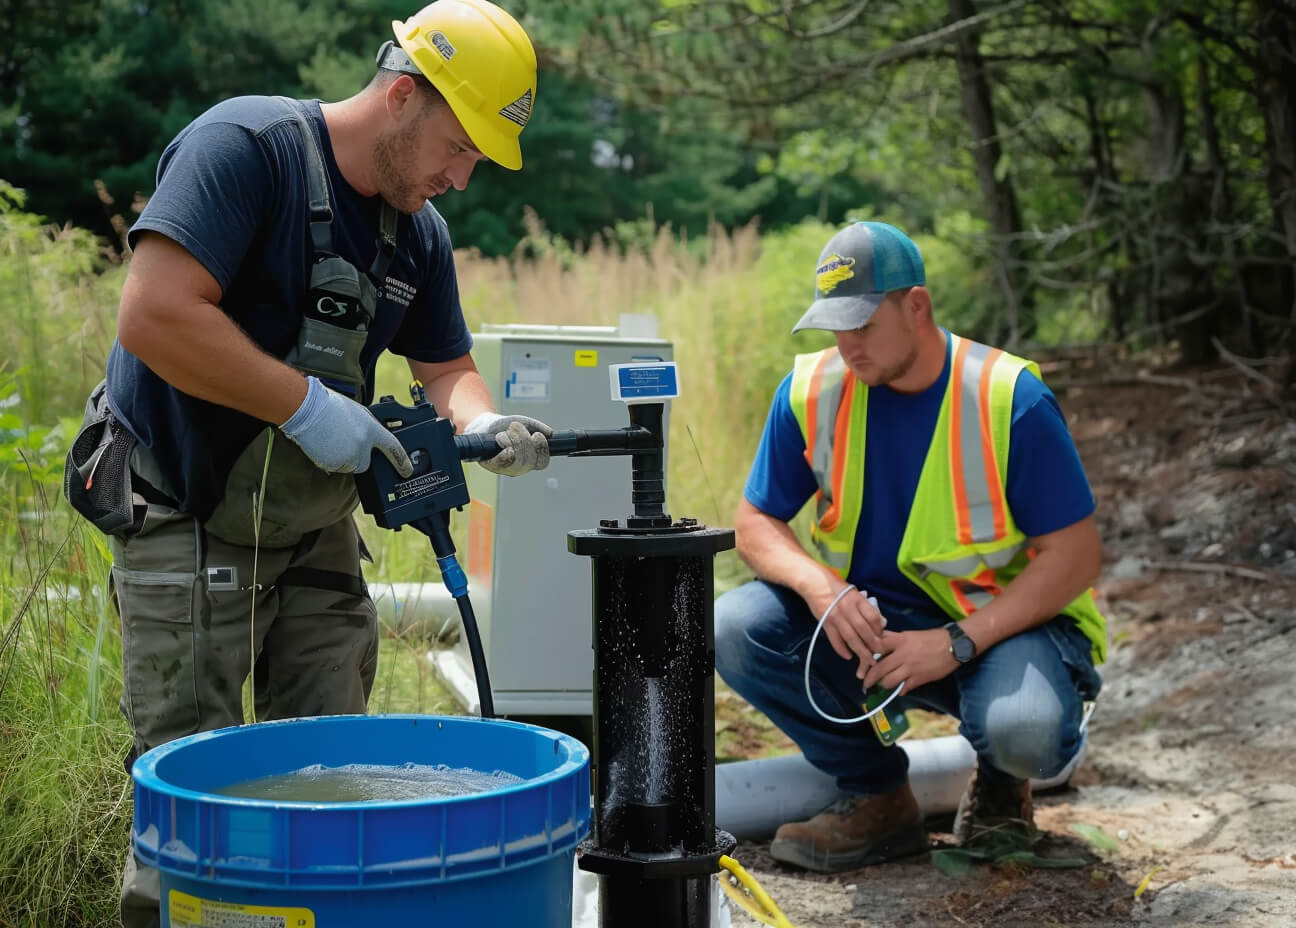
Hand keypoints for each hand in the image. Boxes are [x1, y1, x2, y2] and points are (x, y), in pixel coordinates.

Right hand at [280, 376, 412, 475]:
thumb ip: (368, 428)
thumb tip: (370, 440)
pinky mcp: (333, 464)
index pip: (392, 447)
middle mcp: (362, 445)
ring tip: (332, 439)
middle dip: (358, 456)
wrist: (307, 410)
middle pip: (365, 462)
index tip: (406, 470)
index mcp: (372, 429)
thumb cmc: (330, 406)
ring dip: (343, 458)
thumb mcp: (358, 412)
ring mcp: (348, 456)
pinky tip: (325, 445)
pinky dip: (331, 460)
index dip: (401, 461)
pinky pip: (336, 467)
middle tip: (345, 441)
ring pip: (349, 465)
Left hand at [465, 412, 551, 475]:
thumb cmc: (506, 426)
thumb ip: (538, 427)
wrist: (485, 425)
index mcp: (531, 459)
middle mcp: (520, 467)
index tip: (537, 435)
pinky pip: (502, 460)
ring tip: (507, 430)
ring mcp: (506, 468)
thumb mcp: (525, 423)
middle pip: (529, 460)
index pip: (542, 462)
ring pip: (517, 460)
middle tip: (515, 427)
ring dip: (513, 440)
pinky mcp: (492, 466)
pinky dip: (504, 445)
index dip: (542, 449)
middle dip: (524, 439)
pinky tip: (501, 438)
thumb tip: (549, 433)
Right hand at [806, 585, 885, 664]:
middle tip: (879, 654)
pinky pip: (835, 640)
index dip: (879, 630)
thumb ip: (867, 607)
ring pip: (851, 637)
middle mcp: (847, 609)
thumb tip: (881, 623)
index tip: (882, 637)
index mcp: (857, 600)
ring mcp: (836, 617)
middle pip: (864, 630)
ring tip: (868, 660)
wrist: (816, 585)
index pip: (873, 617)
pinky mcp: (826, 624)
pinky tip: (848, 656)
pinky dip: (841, 649)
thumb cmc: (838, 589)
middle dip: (873, 644)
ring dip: (861, 651)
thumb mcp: (855, 593)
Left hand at [860, 628, 959, 692]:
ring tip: (881, 685)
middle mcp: (903, 655)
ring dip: (883, 684)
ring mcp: (911, 668)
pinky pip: (904, 688)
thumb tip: (879, 642)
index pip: (877, 647)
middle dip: (869, 677)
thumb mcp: (910, 634)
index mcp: (900, 640)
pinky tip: (899, 690)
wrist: (954, 646)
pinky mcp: (919, 679)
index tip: (863, 661)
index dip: (867, 655)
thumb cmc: (932, 638)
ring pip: (889, 681)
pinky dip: (900, 690)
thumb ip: (894, 639)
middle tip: (865, 682)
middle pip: (879, 668)